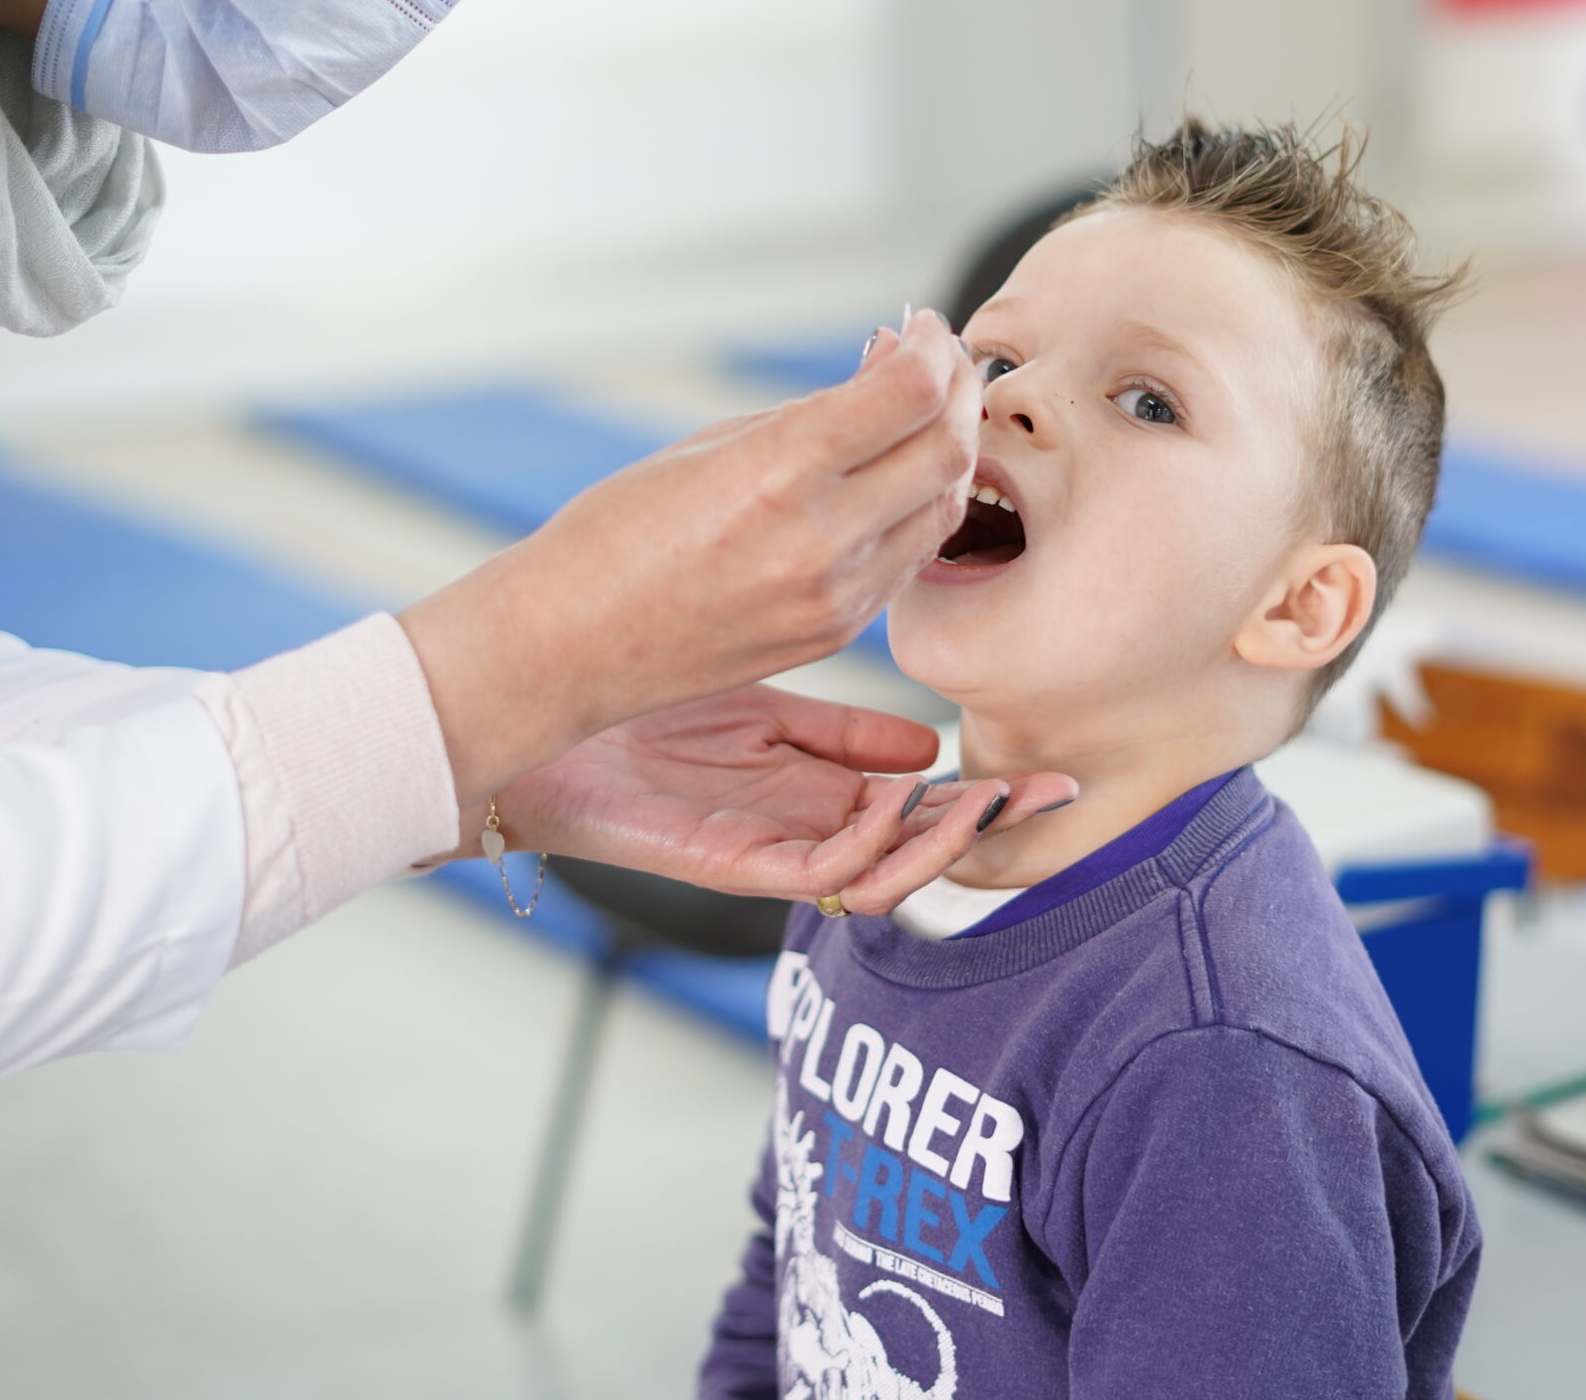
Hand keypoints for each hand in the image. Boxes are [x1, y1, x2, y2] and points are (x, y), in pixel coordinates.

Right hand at [400, 310, 980, 803]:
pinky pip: (910, 558)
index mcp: (779, 472)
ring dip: (950, 452)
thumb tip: (892, 363)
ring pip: (944, 507)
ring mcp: (836, 594)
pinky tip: (896, 479)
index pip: (911, 391)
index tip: (923, 327)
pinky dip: (919, 508)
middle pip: (949, 448)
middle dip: (959, 391)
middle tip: (940, 364)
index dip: (934, 346)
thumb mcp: (710, 444)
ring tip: (923, 417)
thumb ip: (813, 409)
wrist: (569, 646)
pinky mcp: (838, 632)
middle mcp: (820, 537)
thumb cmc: (617, 532)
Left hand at [480, 685, 1077, 912]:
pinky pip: (814, 876)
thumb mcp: (761, 708)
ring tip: (982, 800)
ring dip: (937, 846)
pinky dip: (864, 848)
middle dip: (985, 832)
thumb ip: (841, 736)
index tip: (1048, 773)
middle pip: (913, 855)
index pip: (918, 812)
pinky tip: (895, 802)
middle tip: (1049, 794)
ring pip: (876, 879)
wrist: (535, 718)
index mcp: (811, 795)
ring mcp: (765, 853)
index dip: (983, 800)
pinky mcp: (726, 864)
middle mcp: (798, 833)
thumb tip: (927, 748)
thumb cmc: (634, 706)